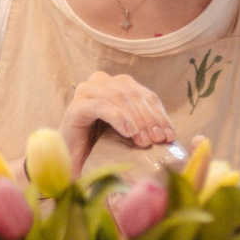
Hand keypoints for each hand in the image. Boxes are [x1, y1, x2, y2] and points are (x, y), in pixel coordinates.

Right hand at [60, 73, 174, 174]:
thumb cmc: (98, 146)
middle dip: (150, 118)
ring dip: (137, 120)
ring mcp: (87, 91)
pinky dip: (118, 118)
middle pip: (135, 95)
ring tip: (144, 141)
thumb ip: (145, 127)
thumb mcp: (127, 133)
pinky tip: (128, 133)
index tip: (170, 136)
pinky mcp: (77, 106)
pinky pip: (102, 106)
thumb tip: (172, 139)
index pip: (146, 95)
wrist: (66, 158)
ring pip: (120, 98)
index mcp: (117, 85)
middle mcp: (101, 82)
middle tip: (157, 140)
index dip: (160, 115)